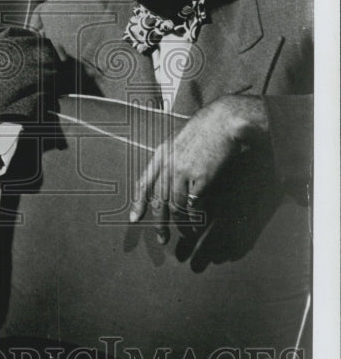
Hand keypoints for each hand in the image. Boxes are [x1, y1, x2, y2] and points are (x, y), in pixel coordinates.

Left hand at [129, 95, 269, 239]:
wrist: (224, 120)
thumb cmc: (206, 129)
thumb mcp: (180, 140)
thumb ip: (171, 158)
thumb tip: (168, 181)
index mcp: (161, 154)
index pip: (144, 182)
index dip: (138, 202)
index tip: (134, 219)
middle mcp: (168, 164)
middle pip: (159, 201)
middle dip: (158, 223)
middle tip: (161, 238)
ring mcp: (183, 171)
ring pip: (176, 206)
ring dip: (181, 223)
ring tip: (187, 232)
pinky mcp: (200, 178)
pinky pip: (193, 204)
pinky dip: (195, 216)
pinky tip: (199, 221)